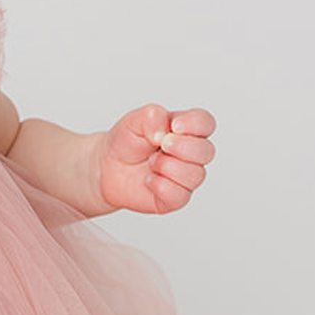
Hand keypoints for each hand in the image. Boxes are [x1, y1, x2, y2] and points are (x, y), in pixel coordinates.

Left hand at [95, 103, 216, 214]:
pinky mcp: (175, 198)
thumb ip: (152, 116)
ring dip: (168, 166)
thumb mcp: (134, 121)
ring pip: (196, 175)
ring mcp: (185, 177)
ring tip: (151, 163)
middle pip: (207, 151)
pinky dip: (161, 186)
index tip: (174, 126)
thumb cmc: (126, 142)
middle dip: (183, 147)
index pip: (205, 124)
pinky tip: (149, 179)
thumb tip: (165, 130)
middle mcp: (190, 154)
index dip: (195, 124)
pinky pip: (179, 195)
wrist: (107, 168)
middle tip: (162, 144)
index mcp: (186, 130)